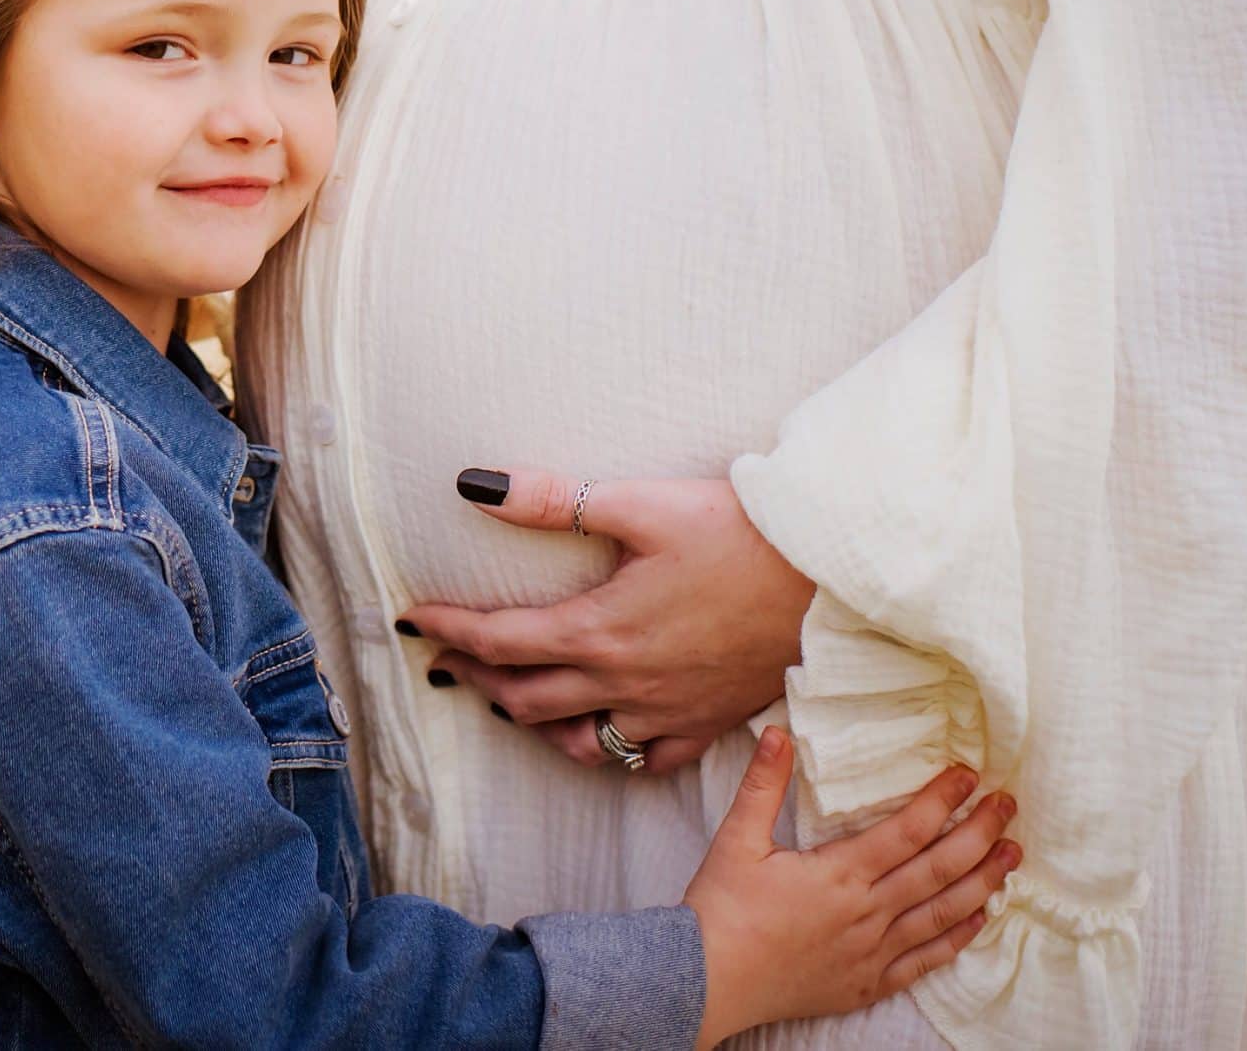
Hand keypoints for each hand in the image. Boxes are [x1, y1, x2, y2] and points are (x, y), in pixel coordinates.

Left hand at [398, 467, 814, 771]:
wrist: (834, 577)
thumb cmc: (740, 533)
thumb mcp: (639, 504)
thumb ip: (550, 500)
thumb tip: (471, 485)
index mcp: (599, 630)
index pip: (498, 641)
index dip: (447, 630)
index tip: (412, 620)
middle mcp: (625, 683)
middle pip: (525, 698)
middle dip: (477, 678)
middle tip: (447, 658)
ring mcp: (669, 712)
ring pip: (578, 741)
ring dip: (534, 722)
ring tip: (508, 697)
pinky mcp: (711, 723)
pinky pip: (646, 760)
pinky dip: (609, 751)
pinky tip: (598, 733)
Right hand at [686, 727, 1017, 1046]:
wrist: (707, 979)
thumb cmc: (721, 909)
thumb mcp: (736, 839)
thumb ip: (763, 785)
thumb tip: (777, 733)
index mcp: (838, 874)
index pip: (906, 830)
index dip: (941, 800)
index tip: (967, 775)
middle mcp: (866, 913)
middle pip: (938, 869)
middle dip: (979, 834)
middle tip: (1008, 806)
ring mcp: (873, 952)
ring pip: (943, 913)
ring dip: (983, 882)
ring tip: (1012, 857)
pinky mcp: (868, 983)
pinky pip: (927, 960)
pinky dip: (958, 937)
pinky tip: (978, 918)